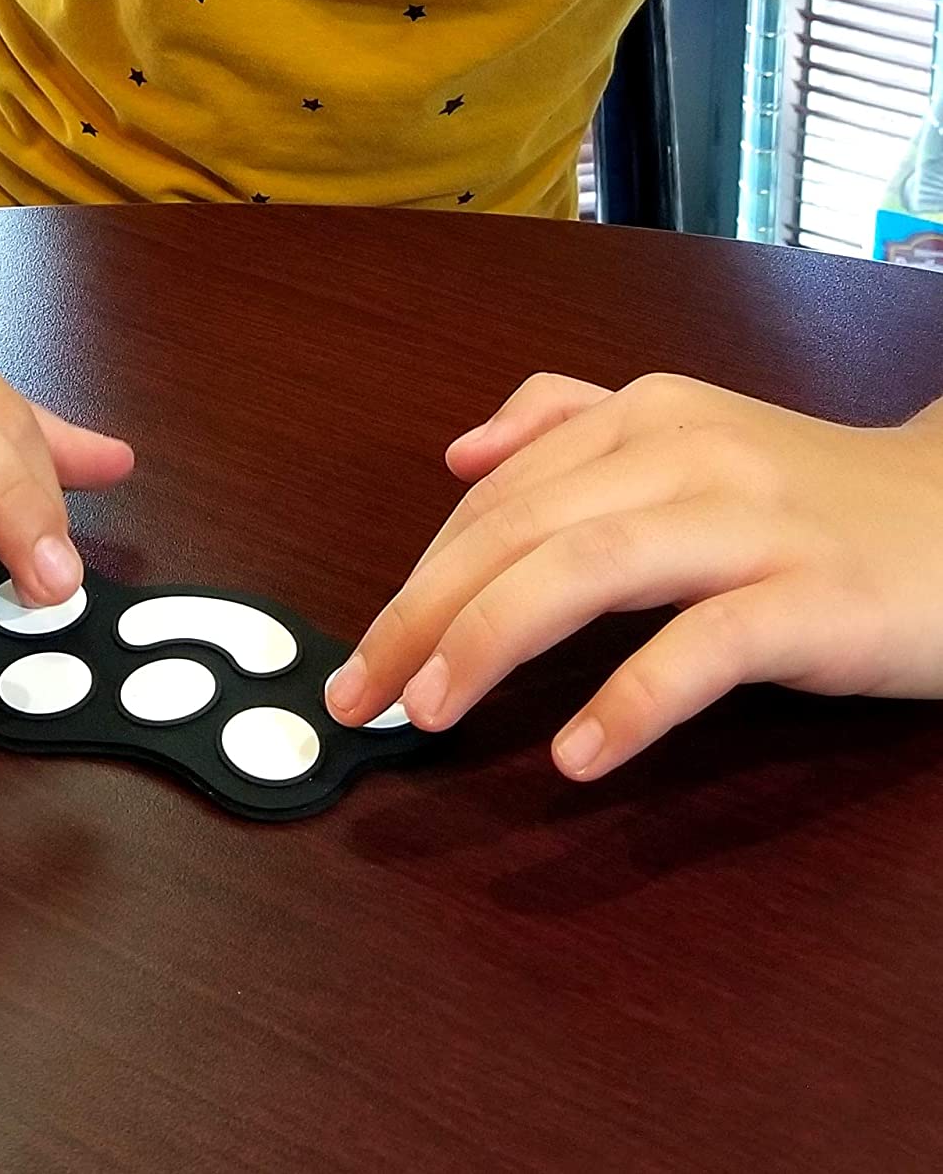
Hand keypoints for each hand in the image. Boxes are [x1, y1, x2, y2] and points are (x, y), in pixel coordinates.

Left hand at [326, 372, 942, 779]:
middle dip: (421, 614)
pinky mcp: (815, 597)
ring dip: (490, 640)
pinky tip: (576, 755)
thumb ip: (568, 423)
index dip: (418, 576)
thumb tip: (460, 452)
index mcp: (641, 417)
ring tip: (431, 710)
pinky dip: (629, 700)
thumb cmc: (807, 495)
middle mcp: (685, 454)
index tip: (366, 652)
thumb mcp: (685, 436)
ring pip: (589, 569)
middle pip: (518, 530)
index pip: (496, 499)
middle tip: (358, 694)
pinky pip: (703, 646)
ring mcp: (754, 523)